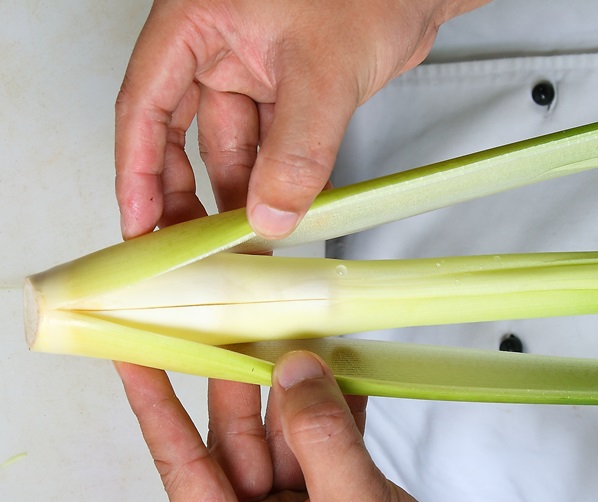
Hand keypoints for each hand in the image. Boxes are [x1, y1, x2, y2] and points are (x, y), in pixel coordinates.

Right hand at [115, 0, 488, 239]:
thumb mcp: (322, 71)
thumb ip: (295, 149)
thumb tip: (270, 214)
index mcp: (198, 23)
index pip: (145, 106)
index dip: (138, 172)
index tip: (142, 223)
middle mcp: (220, 48)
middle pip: (183, 134)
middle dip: (188, 194)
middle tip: (196, 245)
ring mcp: (257, 71)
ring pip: (235, 148)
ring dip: (243, 196)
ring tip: (248, 241)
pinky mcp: (293, 91)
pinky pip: (275, 148)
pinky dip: (280, 181)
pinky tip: (288, 213)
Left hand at [116, 351, 473, 501]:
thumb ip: (324, 443)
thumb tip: (297, 371)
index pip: (184, 468)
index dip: (156, 406)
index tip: (135, 354)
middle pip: (238, 439)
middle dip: (241, 379)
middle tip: (237, 322)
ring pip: (288, 430)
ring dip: (300, 385)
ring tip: (303, 336)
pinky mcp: (339, 494)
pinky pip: (329, 438)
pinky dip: (340, 404)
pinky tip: (346, 371)